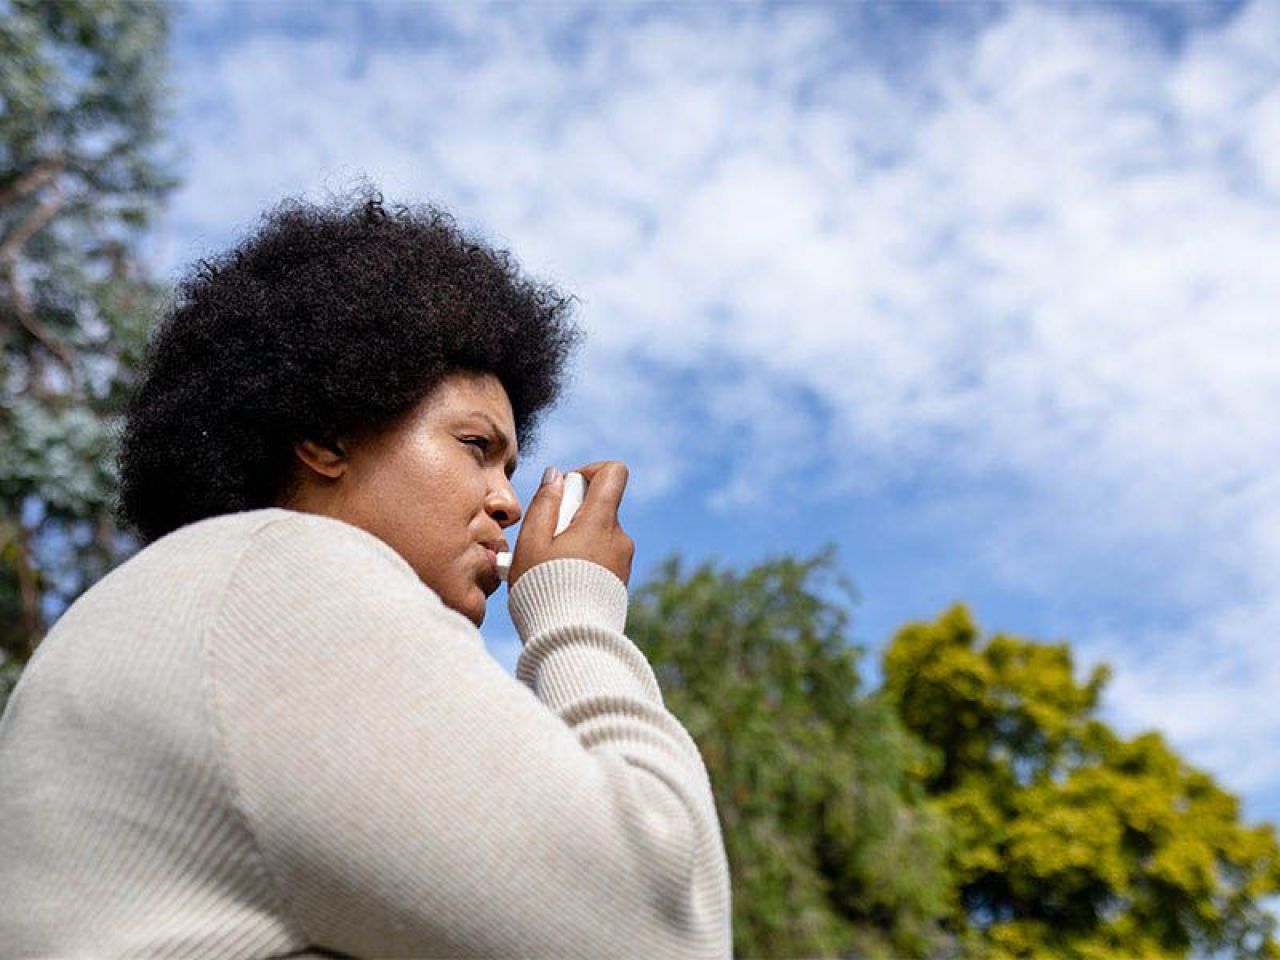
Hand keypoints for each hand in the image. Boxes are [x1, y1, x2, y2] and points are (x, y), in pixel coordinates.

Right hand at [509, 461, 633, 587]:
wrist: (571, 641)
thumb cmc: (544, 590)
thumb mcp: (531, 543)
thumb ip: (544, 504)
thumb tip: (557, 475)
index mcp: (601, 522)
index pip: (614, 473)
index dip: (589, 471)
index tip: (565, 490)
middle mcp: (620, 538)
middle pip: (598, 507)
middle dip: (570, 515)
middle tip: (544, 543)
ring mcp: (624, 561)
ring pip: (597, 534)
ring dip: (573, 541)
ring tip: (547, 569)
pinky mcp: (621, 581)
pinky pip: (601, 557)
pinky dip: (582, 561)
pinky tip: (560, 584)